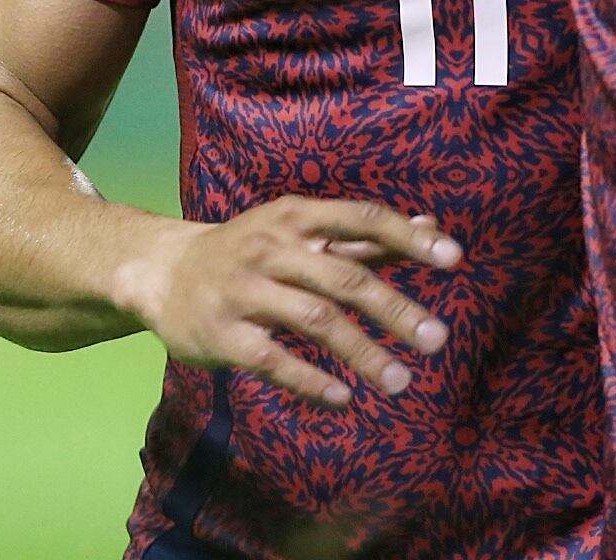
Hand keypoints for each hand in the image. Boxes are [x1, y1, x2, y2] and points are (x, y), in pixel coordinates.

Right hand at [114, 198, 460, 409]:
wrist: (161, 271)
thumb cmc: (249, 250)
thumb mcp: (298, 232)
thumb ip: (363, 237)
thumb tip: (431, 226)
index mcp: (295, 217)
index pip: (362, 218)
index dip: (409, 238)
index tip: (454, 259)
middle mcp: (272, 248)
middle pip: (345, 278)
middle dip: (396, 310)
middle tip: (439, 340)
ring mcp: (245, 291)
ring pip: (316, 321)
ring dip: (363, 352)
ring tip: (402, 381)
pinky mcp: (223, 334)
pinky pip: (274, 360)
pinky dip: (311, 381)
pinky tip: (344, 398)